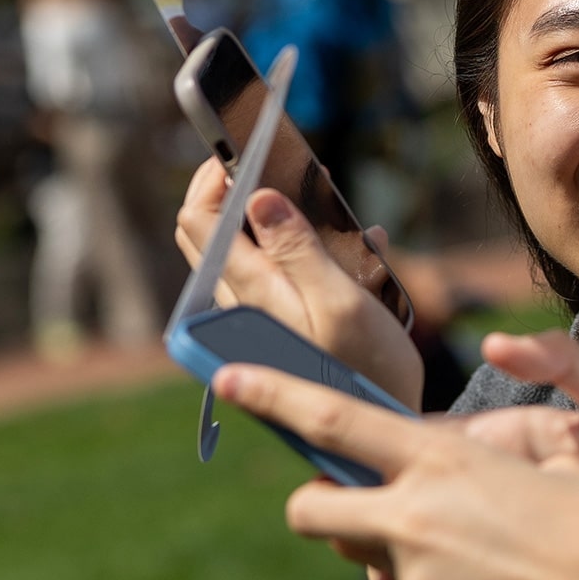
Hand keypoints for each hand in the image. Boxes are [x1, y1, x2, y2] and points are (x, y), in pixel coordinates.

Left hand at [175, 157, 423, 407]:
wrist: (380, 431)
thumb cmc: (368, 370)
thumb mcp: (343, 304)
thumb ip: (300, 250)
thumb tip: (260, 197)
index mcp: (252, 291)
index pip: (198, 218)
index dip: (213, 175)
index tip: (250, 147)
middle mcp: (241, 304)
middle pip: (207, 231)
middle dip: (231, 188)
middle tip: (275, 163)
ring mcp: (257, 317)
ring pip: (241, 250)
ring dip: (271, 216)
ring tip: (321, 197)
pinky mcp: (280, 328)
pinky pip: (276, 273)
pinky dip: (300, 248)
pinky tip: (359, 247)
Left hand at [213, 362, 578, 579]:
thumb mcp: (551, 466)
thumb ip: (483, 468)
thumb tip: (456, 482)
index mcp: (444, 462)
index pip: (333, 420)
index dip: (274, 392)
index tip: (230, 375)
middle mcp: (416, 522)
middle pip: (314, 510)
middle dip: (318, 501)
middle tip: (354, 495)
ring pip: (368, 556)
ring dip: (391, 542)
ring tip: (467, 538)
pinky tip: (496, 578)